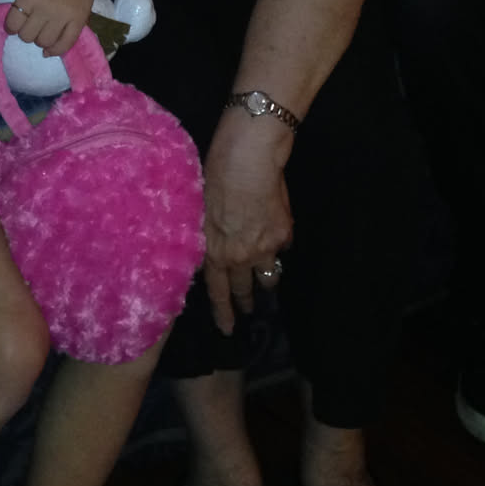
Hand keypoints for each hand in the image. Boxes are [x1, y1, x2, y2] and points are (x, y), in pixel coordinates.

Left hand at [0, 0, 104, 55]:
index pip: (13, 24)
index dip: (10, 26)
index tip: (14, 21)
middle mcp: (46, 8)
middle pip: (27, 36)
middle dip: (24, 31)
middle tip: (29, 23)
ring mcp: (64, 16)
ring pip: (44, 42)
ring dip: (38, 40)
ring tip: (39, 30)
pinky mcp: (79, 20)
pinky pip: (65, 44)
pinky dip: (55, 50)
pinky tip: (49, 49)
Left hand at [198, 111, 293, 335]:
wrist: (249, 157)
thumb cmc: (214, 174)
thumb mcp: (200, 210)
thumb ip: (208, 235)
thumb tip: (213, 247)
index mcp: (214, 251)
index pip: (217, 291)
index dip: (223, 312)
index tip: (228, 328)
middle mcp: (239, 256)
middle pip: (243, 288)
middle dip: (245, 301)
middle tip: (248, 310)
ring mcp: (265, 247)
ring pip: (268, 276)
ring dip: (266, 279)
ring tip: (265, 281)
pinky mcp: (284, 234)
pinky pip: (282, 248)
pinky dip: (279, 245)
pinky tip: (276, 237)